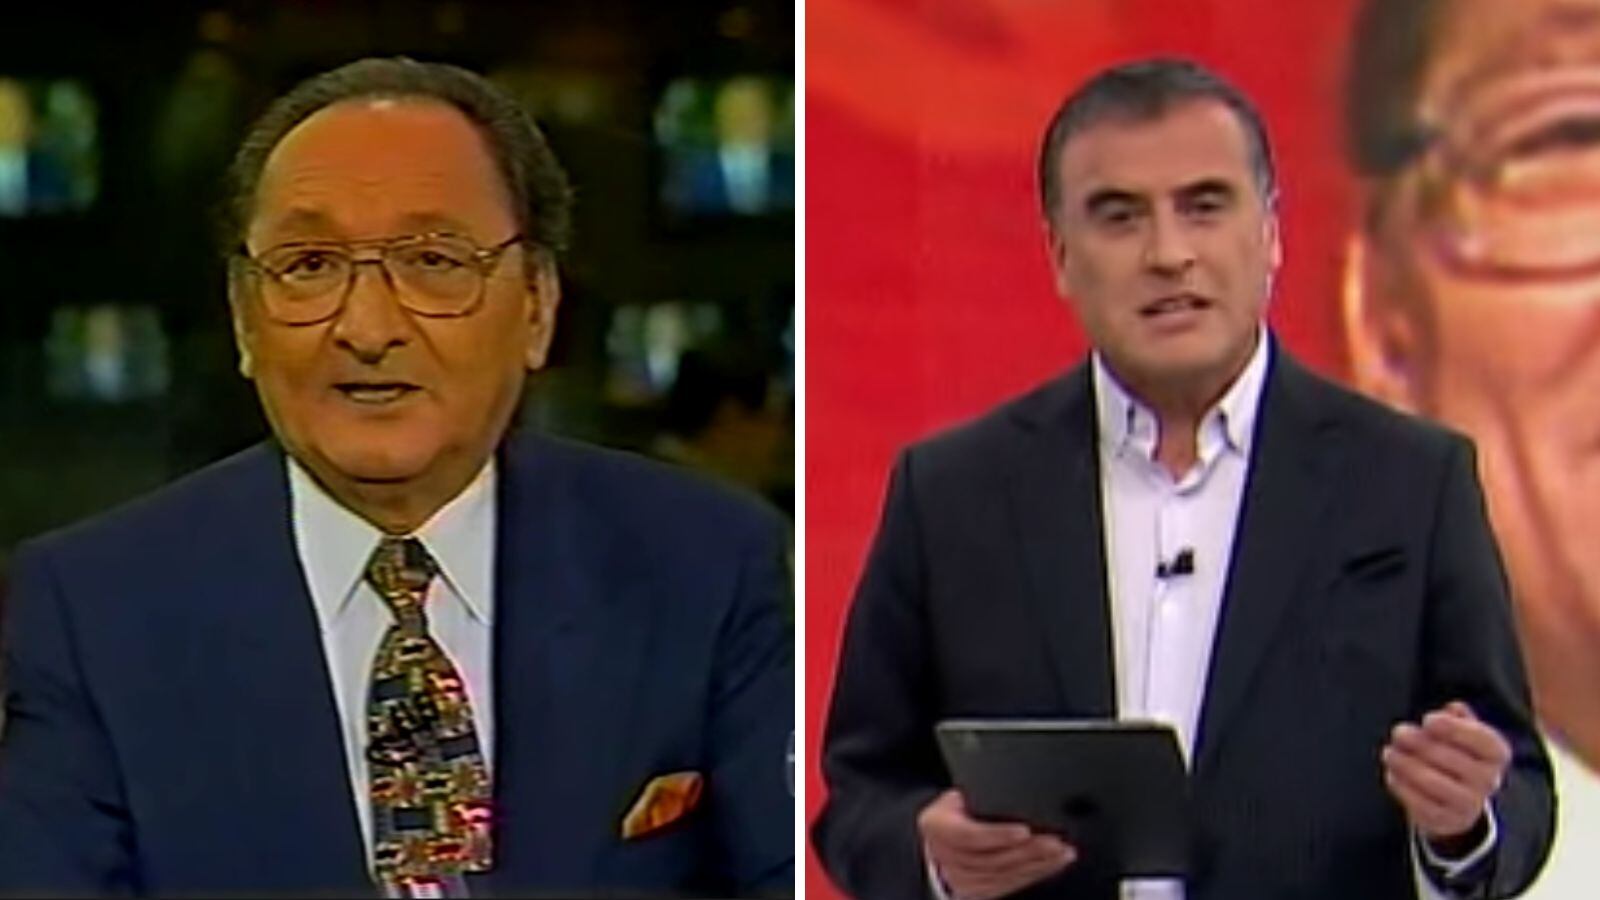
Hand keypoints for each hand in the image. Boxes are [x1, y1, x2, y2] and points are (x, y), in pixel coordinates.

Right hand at [917, 789, 1075, 899]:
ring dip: (1038, 864)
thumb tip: (1009, 783)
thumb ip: (974, 795)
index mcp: (938, 828)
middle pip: (993, 859)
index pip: (971, 835)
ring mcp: (962, 879)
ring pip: (1004, 875)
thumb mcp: (952, 797)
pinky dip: (1034, 875)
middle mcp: (948, 858)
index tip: (1025, 830)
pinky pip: (1009, 885)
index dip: (999, 835)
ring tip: (1061, 852)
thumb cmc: (947, 815)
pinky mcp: (977, 891)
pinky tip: (1051, 865)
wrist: (932, 842)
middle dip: (1029, 851)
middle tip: (1055, 841)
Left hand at [1382, 701, 1509, 842]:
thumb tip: (1454, 709)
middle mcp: (1488, 781)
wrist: (1458, 799)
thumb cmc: (1456, 754)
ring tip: (1390, 752)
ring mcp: (1469, 804)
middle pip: (1450, 758)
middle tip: (1399, 732)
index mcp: (1496, 754)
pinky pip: (1419, 803)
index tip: (1427, 720)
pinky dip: (1401, 785)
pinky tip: (1392, 772)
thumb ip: (1459, 718)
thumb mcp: (1463, 732)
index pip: (1482, 740)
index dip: (1453, 729)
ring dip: (1405, 764)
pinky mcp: (1446, 820)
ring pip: (1432, 782)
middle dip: (1418, 742)